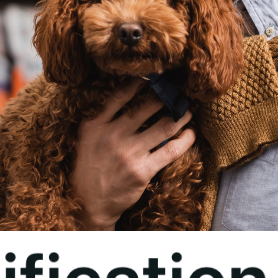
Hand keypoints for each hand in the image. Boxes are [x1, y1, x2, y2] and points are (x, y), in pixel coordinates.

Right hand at [70, 81, 195, 229]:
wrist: (88, 201)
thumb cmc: (89, 166)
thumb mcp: (87, 136)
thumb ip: (102, 116)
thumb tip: (126, 94)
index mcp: (97, 124)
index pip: (121, 95)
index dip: (141, 82)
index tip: (155, 76)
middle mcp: (114, 135)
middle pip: (149, 107)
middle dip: (168, 98)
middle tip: (179, 94)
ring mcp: (129, 153)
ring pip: (165, 126)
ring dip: (181, 116)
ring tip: (187, 111)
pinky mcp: (143, 170)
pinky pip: (171, 150)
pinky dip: (185, 140)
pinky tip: (191, 133)